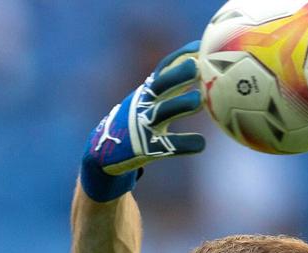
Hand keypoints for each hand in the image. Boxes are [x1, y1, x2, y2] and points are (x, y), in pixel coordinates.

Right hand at [79, 41, 205, 201]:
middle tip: (197, 66)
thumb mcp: (150, 100)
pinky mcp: (146, 149)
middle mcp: (143, 105)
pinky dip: (186, 144)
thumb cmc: (138, 121)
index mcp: (147, 91)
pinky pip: (169, 147)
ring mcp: (143, 126)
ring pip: (162, 112)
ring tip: (199, 100)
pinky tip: (201, 143)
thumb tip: (201, 69)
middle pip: (160, 85)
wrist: (106, 151)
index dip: (181, 55)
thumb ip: (172, 86)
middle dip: (178, 74)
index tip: (200, 45)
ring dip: (180, 104)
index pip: (164, 68)